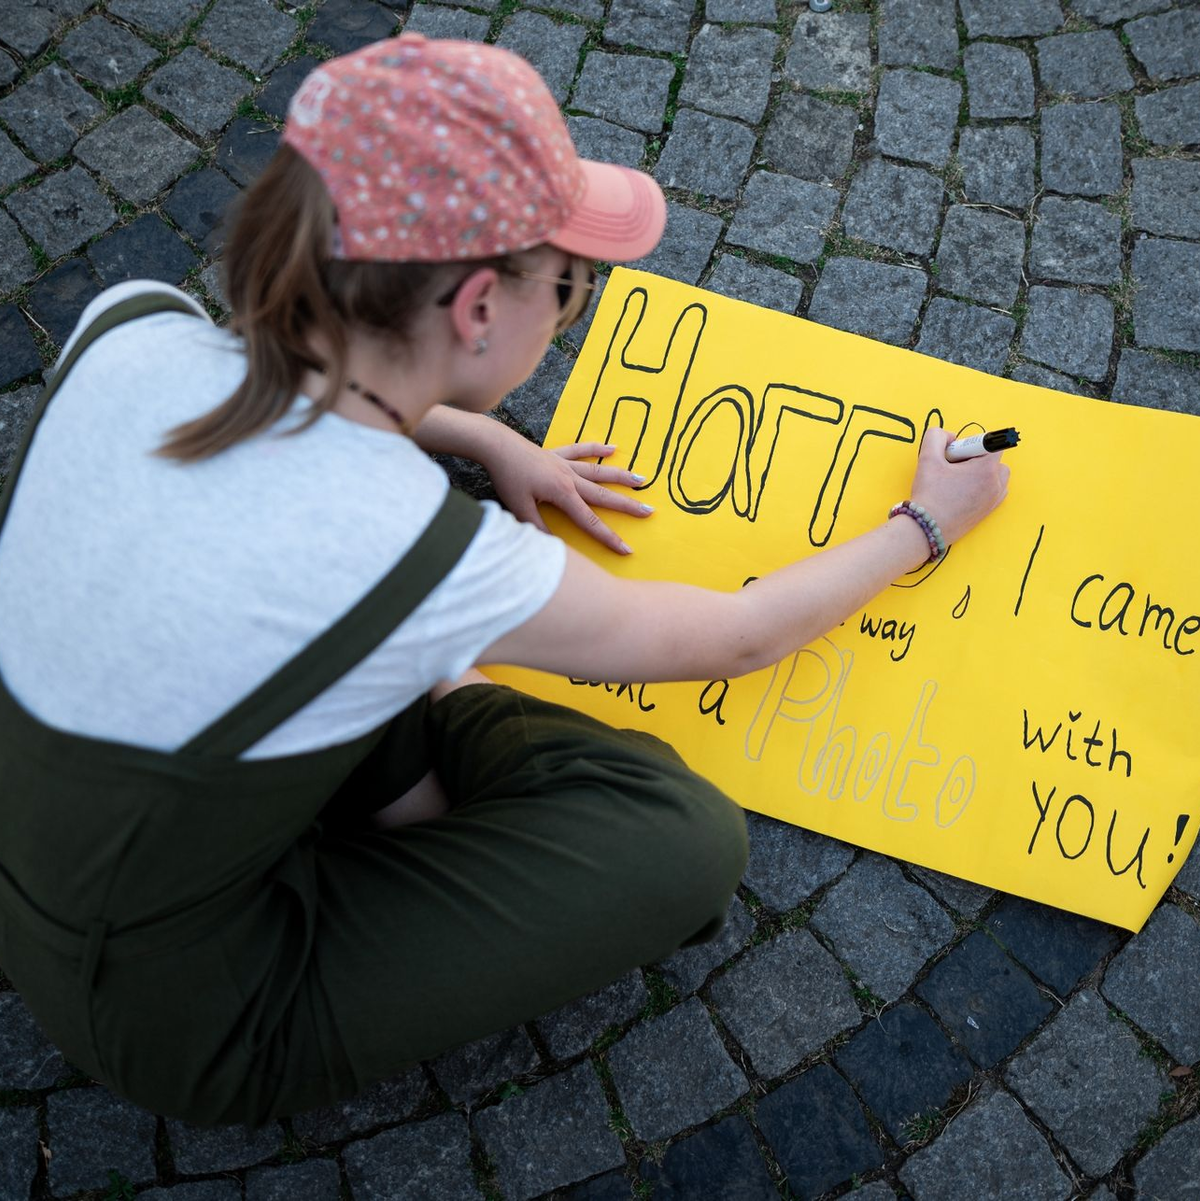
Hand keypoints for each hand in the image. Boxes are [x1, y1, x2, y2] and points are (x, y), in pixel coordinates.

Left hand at [486, 440, 651, 553]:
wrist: (497, 445)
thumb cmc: (507, 477)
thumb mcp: (520, 508)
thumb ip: (538, 528)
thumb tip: (553, 548)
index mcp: (563, 494)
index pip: (590, 521)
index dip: (609, 537)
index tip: (627, 549)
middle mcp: (569, 478)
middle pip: (603, 495)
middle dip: (627, 505)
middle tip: (650, 511)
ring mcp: (565, 464)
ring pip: (599, 471)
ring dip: (621, 476)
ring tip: (642, 479)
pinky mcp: (557, 453)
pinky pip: (581, 450)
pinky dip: (597, 449)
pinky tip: (613, 448)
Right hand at [909, 427, 1009, 544]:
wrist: (926, 529)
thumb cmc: (929, 496)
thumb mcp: (927, 458)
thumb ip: (936, 437)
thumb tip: (949, 437)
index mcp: (987, 469)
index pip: (992, 443)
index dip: (972, 444)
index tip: (956, 453)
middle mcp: (996, 484)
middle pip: (995, 459)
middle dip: (977, 458)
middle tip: (954, 467)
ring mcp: (994, 500)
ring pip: (996, 476)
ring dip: (982, 472)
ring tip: (958, 480)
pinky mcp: (989, 511)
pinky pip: (994, 491)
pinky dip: (982, 487)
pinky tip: (962, 492)